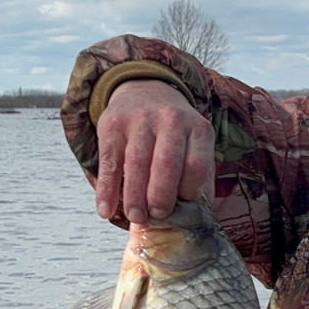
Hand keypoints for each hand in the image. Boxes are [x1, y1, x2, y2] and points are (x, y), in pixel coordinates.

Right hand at [94, 79, 214, 221]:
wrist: (145, 91)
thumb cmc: (174, 133)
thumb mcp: (195, 143)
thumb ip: (200, 176)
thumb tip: (202, 216)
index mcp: (197, 128)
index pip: (196, 164)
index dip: (189, 190)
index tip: (183, 205)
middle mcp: (170, 120)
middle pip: (167, 163)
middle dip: (161, 196)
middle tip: (157, 215)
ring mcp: (140, 120)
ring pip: (137, 163)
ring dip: (135, 196)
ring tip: (136, 217)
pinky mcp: (112, 125)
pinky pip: (109, 162)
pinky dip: (106, 190)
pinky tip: (106, 210)